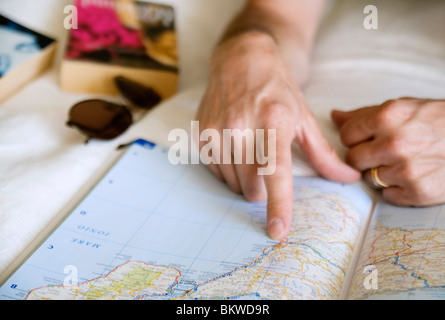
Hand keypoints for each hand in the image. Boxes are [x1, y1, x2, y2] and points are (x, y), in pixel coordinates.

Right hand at [197, 32, 359, 239]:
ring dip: (246, 180)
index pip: (275, 171)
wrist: (241, 60)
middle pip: (252, 188)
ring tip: (251, 151)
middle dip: (263, 189)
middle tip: (268, 164)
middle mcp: (241, 127)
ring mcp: (217, 131)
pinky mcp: (201, 135)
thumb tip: (348, 179)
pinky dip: (229, 170)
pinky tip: (235, 147)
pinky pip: (217, 173)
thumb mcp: (303, 117)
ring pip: (233, 184)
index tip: (277, 230)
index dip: (278, 204)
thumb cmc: (276, 89)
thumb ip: (324, 154)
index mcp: (274, 122)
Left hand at [332, 98, 444, 206]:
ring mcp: (405, 169)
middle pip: (353, 159)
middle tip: (385, 152)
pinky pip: (387, 196)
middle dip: (365, 157)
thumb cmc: (439, 122)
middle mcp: (394, 143)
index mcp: (388, 117)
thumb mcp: (404, 107)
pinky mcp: (417, 192)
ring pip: (369, 179)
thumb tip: (334, 116)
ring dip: (381, 173)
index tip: (368, 139)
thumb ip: (365, 113)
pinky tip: (414, 176)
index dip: (356, 138)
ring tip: (405, 162)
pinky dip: (396, 190)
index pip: (347, 135)